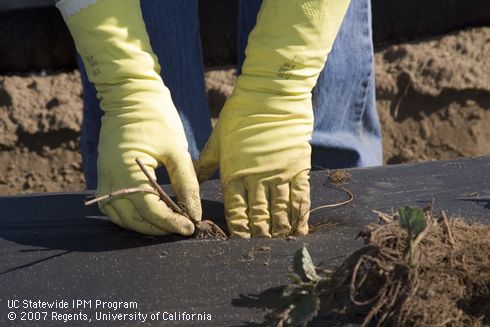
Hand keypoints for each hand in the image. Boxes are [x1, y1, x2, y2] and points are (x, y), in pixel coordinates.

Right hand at [59, 0, 200, 234]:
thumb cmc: (158, 118)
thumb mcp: (177, 150)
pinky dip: (129, 215)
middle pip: (132, 218)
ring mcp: (103, 176)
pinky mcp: (103, 173)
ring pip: (119, 216)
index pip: (150, 209)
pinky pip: (112, 205)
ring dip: (142, 226)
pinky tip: (148, 215)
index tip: (190, 228)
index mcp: (128, 170)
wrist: (131, 94)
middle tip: (181, 228)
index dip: (171, 223)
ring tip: (166, 225)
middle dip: (158, 229)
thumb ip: (186, 184)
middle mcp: (110, 178)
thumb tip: (195, 213)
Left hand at [195, 0, 349, 237]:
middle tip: (260, 251)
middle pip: (258, 215)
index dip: (238, 230)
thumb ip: (207, 161)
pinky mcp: (297, 168)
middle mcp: (256, 179)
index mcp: (234, 173)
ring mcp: (279, 174)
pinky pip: (299, 198)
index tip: (239, 244)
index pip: (235, 210)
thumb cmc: (240, 114)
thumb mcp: (218, 138)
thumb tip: (193, 174)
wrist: (272, 94)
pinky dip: (299, 216)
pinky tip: (299, 231)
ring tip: (279, 246)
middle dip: (258, 236)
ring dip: (278, 231)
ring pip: (279, 211)